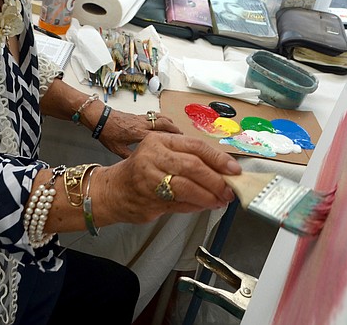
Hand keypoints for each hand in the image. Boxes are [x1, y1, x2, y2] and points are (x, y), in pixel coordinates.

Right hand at [93, 133, 240, 224]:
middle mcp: (153, 157)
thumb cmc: (142, 170)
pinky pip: (179, 203)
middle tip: (229, 190)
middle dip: (216, 180)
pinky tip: (204, 205)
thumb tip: (222, 171)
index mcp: (160, 141)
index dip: (218, 159)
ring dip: (208, 196)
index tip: (234, 170)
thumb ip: (189, 158)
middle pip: (193, 166)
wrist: (112, 190)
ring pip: (187, 187)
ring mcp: (149, 179)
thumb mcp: (162, 153)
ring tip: (219, 200)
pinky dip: (196, 206)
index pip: (196, 146)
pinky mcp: (149, 200)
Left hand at [97, 109, 179, 157]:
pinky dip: (163, 118)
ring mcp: (142, 118)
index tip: (181, 144)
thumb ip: (131, 156)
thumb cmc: (108, 134)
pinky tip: (165, 122)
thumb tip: (140, 165)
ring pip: (161, 118)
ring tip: (178, 130)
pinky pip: (155, 115)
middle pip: (165, 124)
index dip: (172, 139)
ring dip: (171, 123)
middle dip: (176, 130)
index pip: (160, 136)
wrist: (101, 119)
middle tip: (184, 137)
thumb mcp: (118, 150)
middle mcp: (142, 124)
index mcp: (139, 134)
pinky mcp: (139, 116)